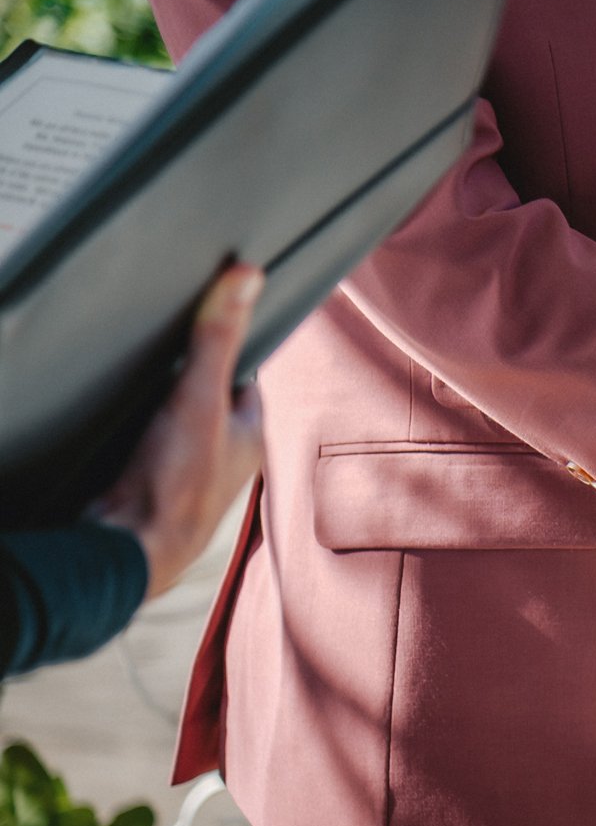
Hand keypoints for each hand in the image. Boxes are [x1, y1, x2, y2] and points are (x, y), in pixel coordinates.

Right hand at [94, 266, 265, 597]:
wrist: (127, 548)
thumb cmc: (176, 482)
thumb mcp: (199, 397)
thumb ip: (218, 338)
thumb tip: (247, 277)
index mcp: (251, 436)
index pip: (244, 377)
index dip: (228, 347)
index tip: (210, 317)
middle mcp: (225, 457)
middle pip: (207, 398)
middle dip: (186, 371)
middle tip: (161, 341)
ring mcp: (186, 473)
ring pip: (176, 421)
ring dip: (158, 401)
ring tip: (135, 374)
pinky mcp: (149, 485)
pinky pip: (145, 443)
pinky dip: (135, 428)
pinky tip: (115, 418)